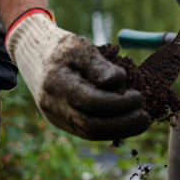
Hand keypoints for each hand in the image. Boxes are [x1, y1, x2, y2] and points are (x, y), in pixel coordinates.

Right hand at [5, 10, 149, 139]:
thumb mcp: (79, 47)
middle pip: (91, 125)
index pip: (91, 102)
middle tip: (146, 116)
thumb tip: (119, 82)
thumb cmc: (61, 48)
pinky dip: (109, 129)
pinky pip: (87, 131)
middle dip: (123, 123)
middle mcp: (53, 106)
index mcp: (56, 84)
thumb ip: (99, 65)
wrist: (33, 55)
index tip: (139, 97)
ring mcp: (56, 117)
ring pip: (90, 133)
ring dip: (119, 130)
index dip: (118, 103)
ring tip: (142, 122)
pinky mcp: (62, 121)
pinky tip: (128, 122)